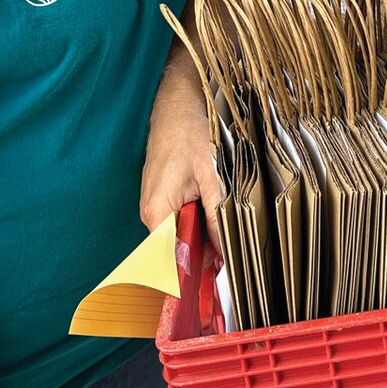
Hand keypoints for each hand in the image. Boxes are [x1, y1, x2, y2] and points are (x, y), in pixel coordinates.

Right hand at [141, 108, 222, 257]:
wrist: (176, 105)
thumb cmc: (188, 131)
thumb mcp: (211, 173)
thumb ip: (217, 214)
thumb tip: (226, 251)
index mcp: (157, 213)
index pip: (172, 260)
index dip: (195, 272)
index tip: (215, 283)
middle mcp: (152, 214)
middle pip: (180, 248)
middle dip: (206, 251)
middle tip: (234, 251)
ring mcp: (158, 205)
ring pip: (185, 232)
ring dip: (205, 232)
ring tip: (226, 223)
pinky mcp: (164, 196)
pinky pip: (183, 218)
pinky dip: (200, 218)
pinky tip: (215, 207)